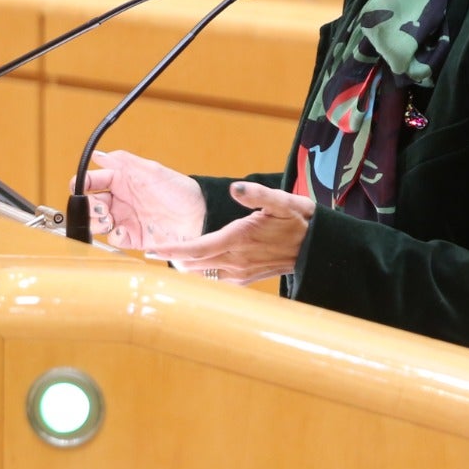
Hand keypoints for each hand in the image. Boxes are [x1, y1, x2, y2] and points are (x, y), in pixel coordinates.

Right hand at [79, 149, 205, 251]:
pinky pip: (115, 239)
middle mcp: (122, 201)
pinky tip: (122, 230)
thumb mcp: (151, 170)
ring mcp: (127, 220)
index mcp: (123, 181)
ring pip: (98, 223)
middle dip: (88, 206)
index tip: (77, 185)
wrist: (200, 216)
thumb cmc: (179, 190)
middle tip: (99, 206)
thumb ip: (123, 162)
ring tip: (107, 218)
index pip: (94, 181)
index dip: (83, 182)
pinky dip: (114, 236)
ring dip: (97, 221)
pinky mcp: (135, 238)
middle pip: (91, 204)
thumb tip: (96, 154)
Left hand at [148, 181, 314, 284]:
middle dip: (170, 257)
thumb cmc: (300, 221)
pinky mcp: (244, 279)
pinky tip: (193, 263)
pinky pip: (214, 279)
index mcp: (239, 239)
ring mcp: (240, 273)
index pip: (196, 249)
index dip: (171, 250)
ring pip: (201, 274)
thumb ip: (258, 194)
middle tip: (150, 249)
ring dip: (183, 265)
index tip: (151, 249)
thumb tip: (235, 189)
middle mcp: (236, 260)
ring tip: (166, 254)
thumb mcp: (284, 200)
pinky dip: (199, 271)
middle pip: (192, 264)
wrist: (318, 249)